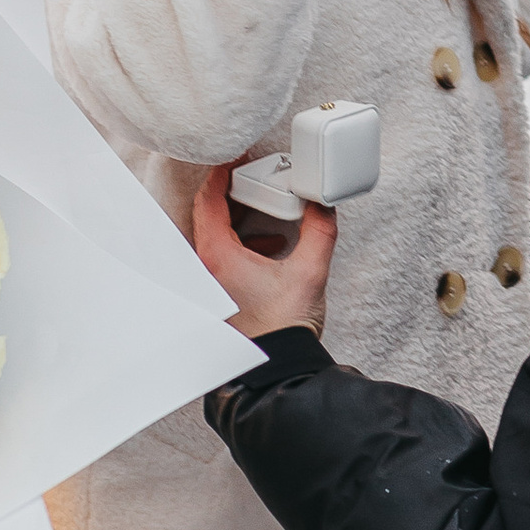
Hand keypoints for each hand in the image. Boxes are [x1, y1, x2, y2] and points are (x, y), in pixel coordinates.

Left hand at [192, 162, 337, 338]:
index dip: (219, 176)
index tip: (233, 161)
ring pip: (215, 238)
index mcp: (218, 256)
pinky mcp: (221, 295)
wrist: (279, 368)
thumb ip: (320, 230)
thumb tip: (324, 205)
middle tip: (254, 179)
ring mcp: (211, 285)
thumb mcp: (310, 271)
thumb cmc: (284, 327)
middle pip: (208, 217)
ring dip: (240, 221)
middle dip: (232, 195)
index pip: (208, 202)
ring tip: (269, 212)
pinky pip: (223, 257)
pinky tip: (272, 246)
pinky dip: (242, 244)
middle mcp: (206, 270)